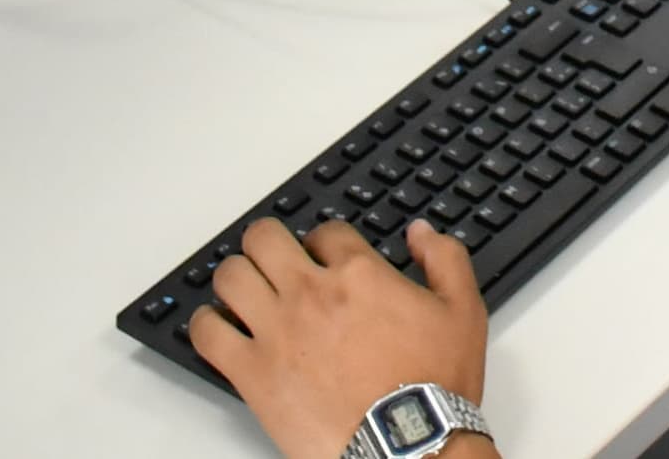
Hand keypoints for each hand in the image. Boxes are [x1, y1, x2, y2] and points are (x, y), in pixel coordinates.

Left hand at [185, 218, 489, 458]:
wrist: (407, 445)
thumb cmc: (433, 385)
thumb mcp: (463, 311)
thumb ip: (444, 259)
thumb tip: (420, 232)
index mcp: (358, 274)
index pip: (324, 231)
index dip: (324, 242)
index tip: (325, 260)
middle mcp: (310, 293)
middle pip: (264, 238)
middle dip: (268, 244)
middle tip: (275, 262)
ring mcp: (276, 331)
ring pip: (229, 276)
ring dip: (235, 278)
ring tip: (244, 292)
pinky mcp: (251, 372)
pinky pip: (206, 333)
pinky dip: (206, 325)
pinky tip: (219, 329)